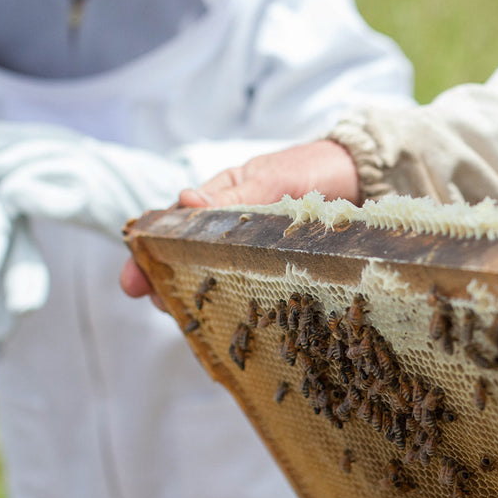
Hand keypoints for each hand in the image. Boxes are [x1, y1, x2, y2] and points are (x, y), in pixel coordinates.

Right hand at [120, 140, 360, 298]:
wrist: (363, 175)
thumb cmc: (313, 169)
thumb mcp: (272, 179)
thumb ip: (233, 195)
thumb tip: (184, 199)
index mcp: (218, 201)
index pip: (172, 230)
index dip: (149, 256)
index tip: (133, 281)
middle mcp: (229, 232)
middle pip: (186, 262)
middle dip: (167, 285)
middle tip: (160, 305)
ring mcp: (254, 256)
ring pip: (217, 283)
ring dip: (201, 301)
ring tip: (190, 320)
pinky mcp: (282, 275)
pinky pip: (255, 296)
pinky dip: (243, 310)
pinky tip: (238, 327)